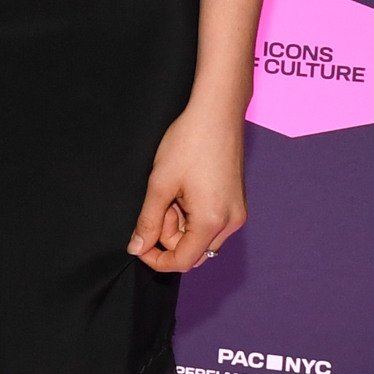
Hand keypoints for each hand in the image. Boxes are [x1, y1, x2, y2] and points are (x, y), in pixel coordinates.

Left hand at [127, 105, 243, 274]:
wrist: (217, 112)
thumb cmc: (191, 142)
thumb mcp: (160, 184)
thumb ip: (147, 221)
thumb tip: (137, 247)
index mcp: (213, 221)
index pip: (183, 261)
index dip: (156, 259)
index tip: (139, 245)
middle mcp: (231, 222)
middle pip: (192, 250)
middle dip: (169, 235)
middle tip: (159, 203)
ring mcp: (236, 212)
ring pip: (200, 237)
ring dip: (180, 223)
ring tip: (172, 192)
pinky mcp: (235, 202)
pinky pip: (210, 222)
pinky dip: (192, 214)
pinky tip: (184, 191)